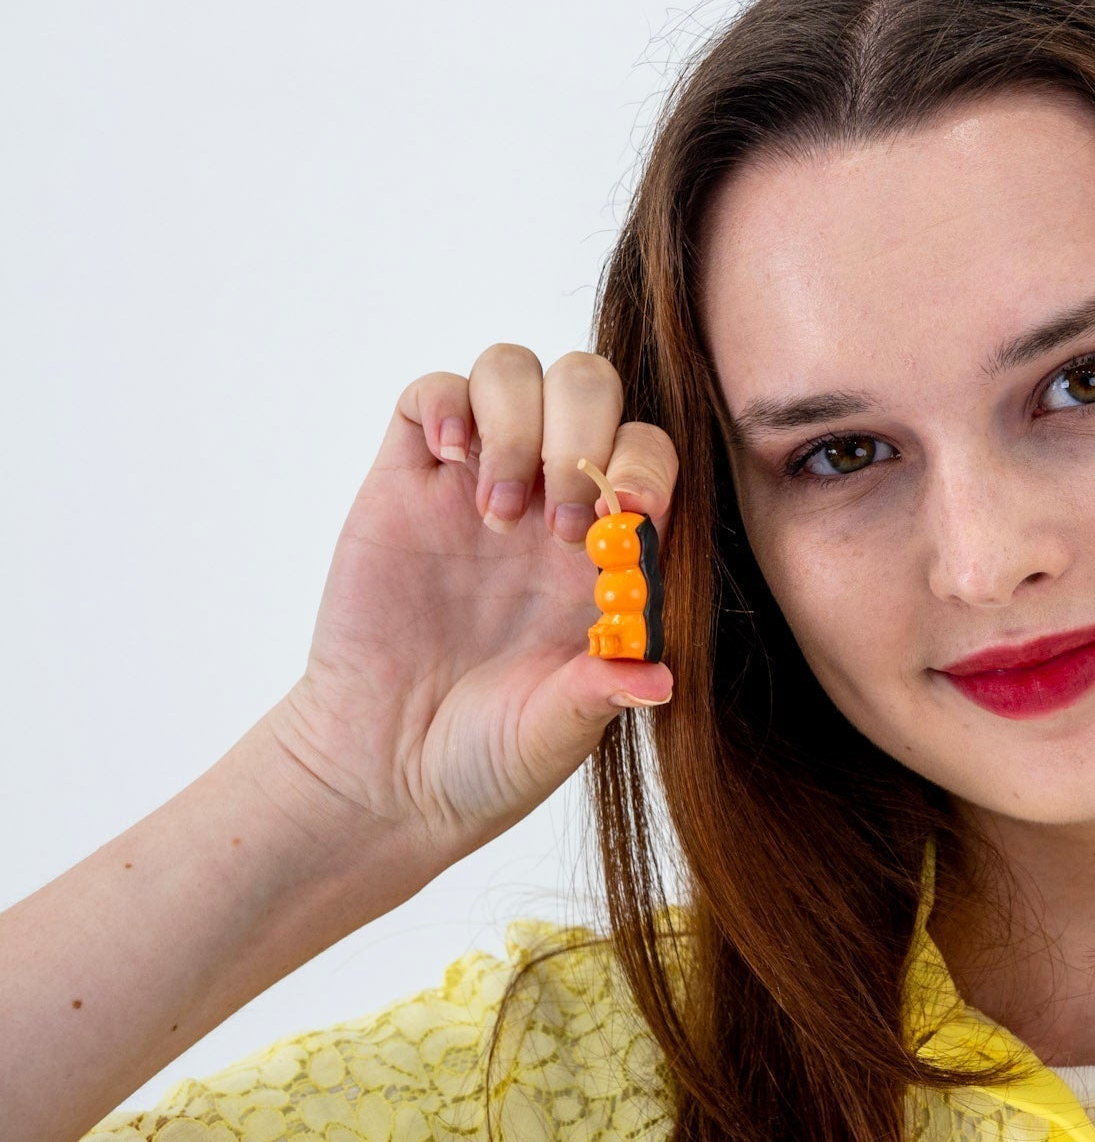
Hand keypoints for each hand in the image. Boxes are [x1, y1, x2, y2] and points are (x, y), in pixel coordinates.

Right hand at [258, 344, 680, 882]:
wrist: (385, 772)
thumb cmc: (490, 753)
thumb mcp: (557, 733)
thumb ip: (602, 694)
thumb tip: (660, 678)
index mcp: (609, 546)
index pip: (649, 455)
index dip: (647, 468)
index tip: (629, 520)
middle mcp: (550, 500)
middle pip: (590, 387)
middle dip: (584, 432)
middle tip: (561, 523)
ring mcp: (477, 483)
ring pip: (514, 370)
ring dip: (516, 421)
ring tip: (498, 513)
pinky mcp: (405, 482)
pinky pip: (430, 391)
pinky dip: (445, 402)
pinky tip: (448, 460)